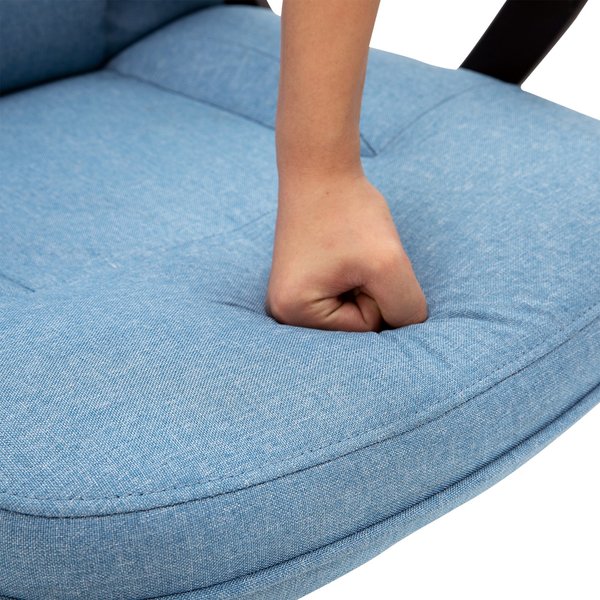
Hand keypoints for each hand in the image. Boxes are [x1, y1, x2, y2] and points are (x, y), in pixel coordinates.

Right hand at [266, 172, 427, 331]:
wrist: (319, 169)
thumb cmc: (349, 211)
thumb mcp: (388, 263)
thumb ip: (407, 308)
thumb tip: (407, 331)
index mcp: (293, 313)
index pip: (364, 330)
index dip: (378, 293)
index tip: (359, 258)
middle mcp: (283, 313)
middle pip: (355, 326)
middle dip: (369, 291)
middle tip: (355, 254)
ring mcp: (289, 298)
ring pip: (353, 311)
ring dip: (363, 283)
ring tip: (348, 252)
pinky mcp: (301, 284)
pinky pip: (343, 297)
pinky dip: (354, 277)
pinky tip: (342, 253)